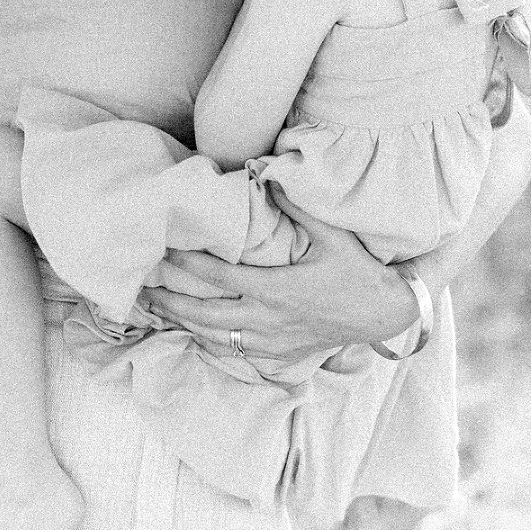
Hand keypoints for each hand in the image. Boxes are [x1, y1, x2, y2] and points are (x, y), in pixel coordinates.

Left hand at [144, 199, 416, 369]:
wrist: (386, 314)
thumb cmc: (359, 272)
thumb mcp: (332, 237)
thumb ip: (297, 208)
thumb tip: (266, 175)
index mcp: (276, 291)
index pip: (220, 277)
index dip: (189, 264)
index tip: (165, 251)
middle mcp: (269, 320)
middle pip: (207, 315)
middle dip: (172, 302)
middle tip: (144, 291)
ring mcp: (274, 341)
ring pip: (218, 338)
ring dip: (187, 324)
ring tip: (161, 311)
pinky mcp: (282, 353)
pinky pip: (238, 352)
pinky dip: (213, 342)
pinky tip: (198, 332)